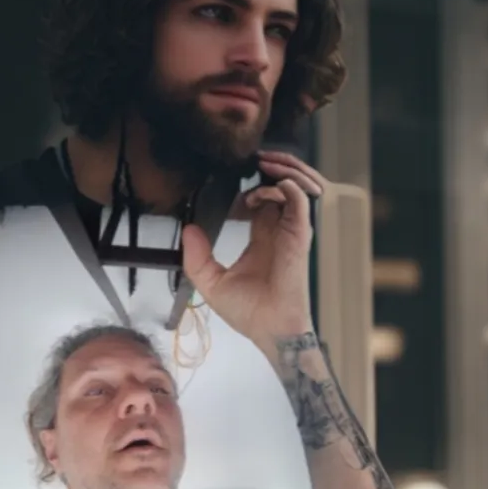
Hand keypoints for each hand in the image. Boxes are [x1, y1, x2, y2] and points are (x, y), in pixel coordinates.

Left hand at [182, 152, 326, 347]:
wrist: (269, 330)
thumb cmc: (248, 312)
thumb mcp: (211, 282)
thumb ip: (197, 257)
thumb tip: (187, 229)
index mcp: (262, 237)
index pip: (261, 199)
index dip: (247, 188)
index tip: (227, 188)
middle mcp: (279, 230)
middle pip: (283, 184)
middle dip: (272, 165)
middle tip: (253, 158)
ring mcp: (291, 230)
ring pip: (297, 185)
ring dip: (282, 168)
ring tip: (264, 161)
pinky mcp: (299, 234)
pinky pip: (299, 199)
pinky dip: (286, 185)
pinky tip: (263, 187)